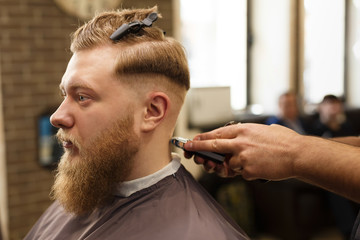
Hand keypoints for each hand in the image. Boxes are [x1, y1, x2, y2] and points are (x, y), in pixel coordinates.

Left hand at [184, 123, 300, 179]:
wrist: (298, 154)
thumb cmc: (283, 140)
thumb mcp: (261, 129)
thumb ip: (245, 134)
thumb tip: (234, 139)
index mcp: (242, 130)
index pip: (216, 134)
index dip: (202, 138)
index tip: (192, 140)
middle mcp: (239, 142)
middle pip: (212, 146)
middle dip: (197, 148)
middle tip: (188, 149)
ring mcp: (242, 157)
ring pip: (229, 164)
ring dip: (235, 165)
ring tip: (253, 160)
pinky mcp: (247, 171)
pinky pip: (241, 174)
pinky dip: (247, 172)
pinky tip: (260, 166)